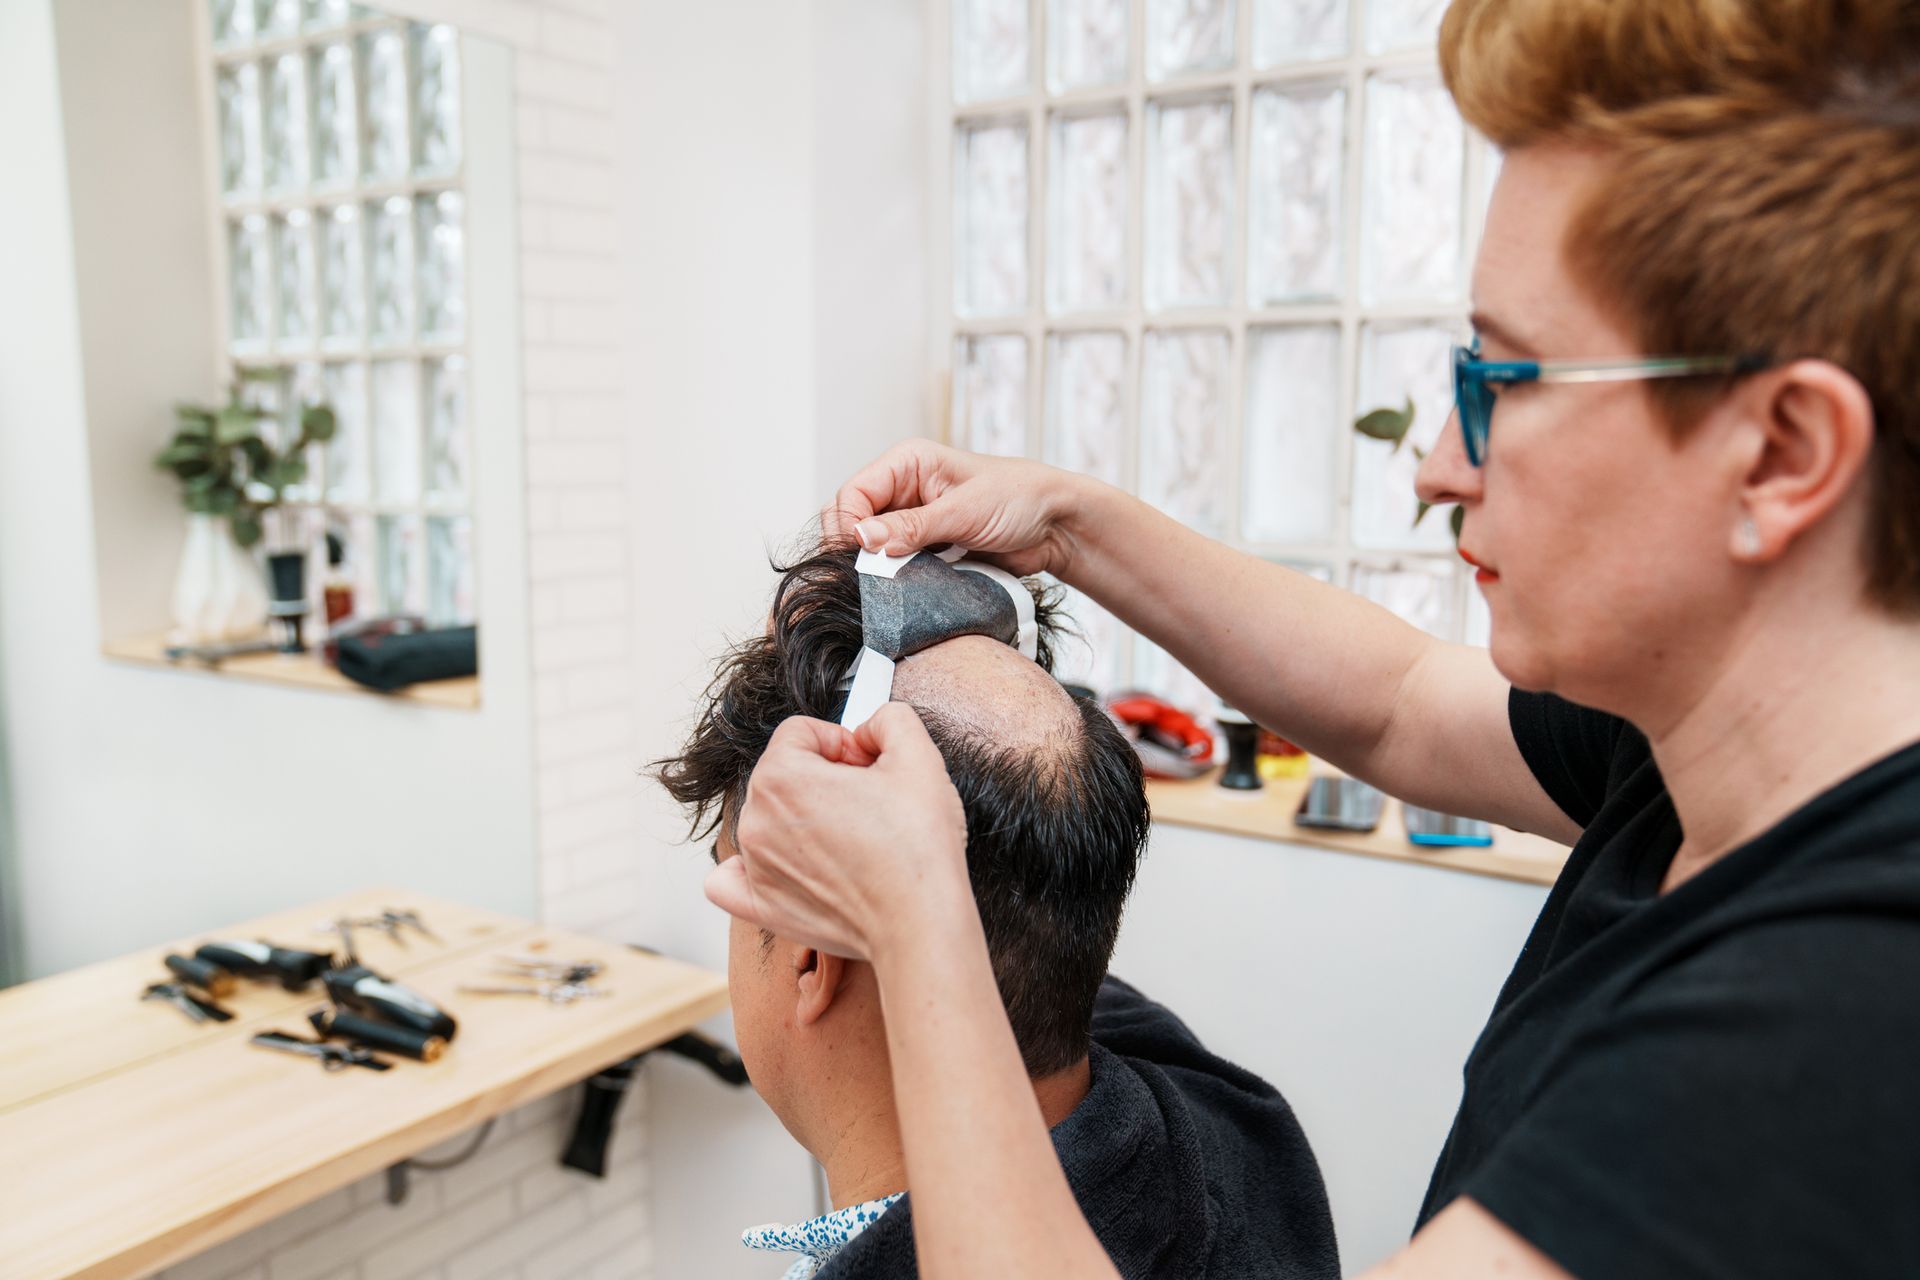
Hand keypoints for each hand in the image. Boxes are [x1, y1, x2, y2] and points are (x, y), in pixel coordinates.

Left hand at [705, 703, 972, 961]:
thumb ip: (888, 719)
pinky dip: (749, 869)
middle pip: (781, 774)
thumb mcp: (918, 756)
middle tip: (867, 801)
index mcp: (781, 776)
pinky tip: (784, 865)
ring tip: (851, 839)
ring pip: (767, 820)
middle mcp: (756, 820)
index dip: (841, 742)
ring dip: (802, 821)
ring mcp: (754, 866)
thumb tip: (869, 730)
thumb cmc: (917, 848)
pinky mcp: (761, 906)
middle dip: (822, 778)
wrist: (920, 922)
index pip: (800, 732)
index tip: (868, 766)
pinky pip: (729, 879)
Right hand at [822, 439, 1088, 578]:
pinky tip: (904, 592)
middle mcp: (901, 491)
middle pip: (851, 522)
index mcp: (906, 464)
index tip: (861, 555)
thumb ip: (913, 526)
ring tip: (891, 586)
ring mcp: (910, 523)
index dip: (848, 525)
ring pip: (869, 550)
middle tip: (871, 576)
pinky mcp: (923, 551)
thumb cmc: (1019, 498)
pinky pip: (893, 569)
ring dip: (875, 570)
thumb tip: (863, 538)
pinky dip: (894, 582)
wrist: (1056, 527)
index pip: (853, 494)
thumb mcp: (964, 510)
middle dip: (855, 549)